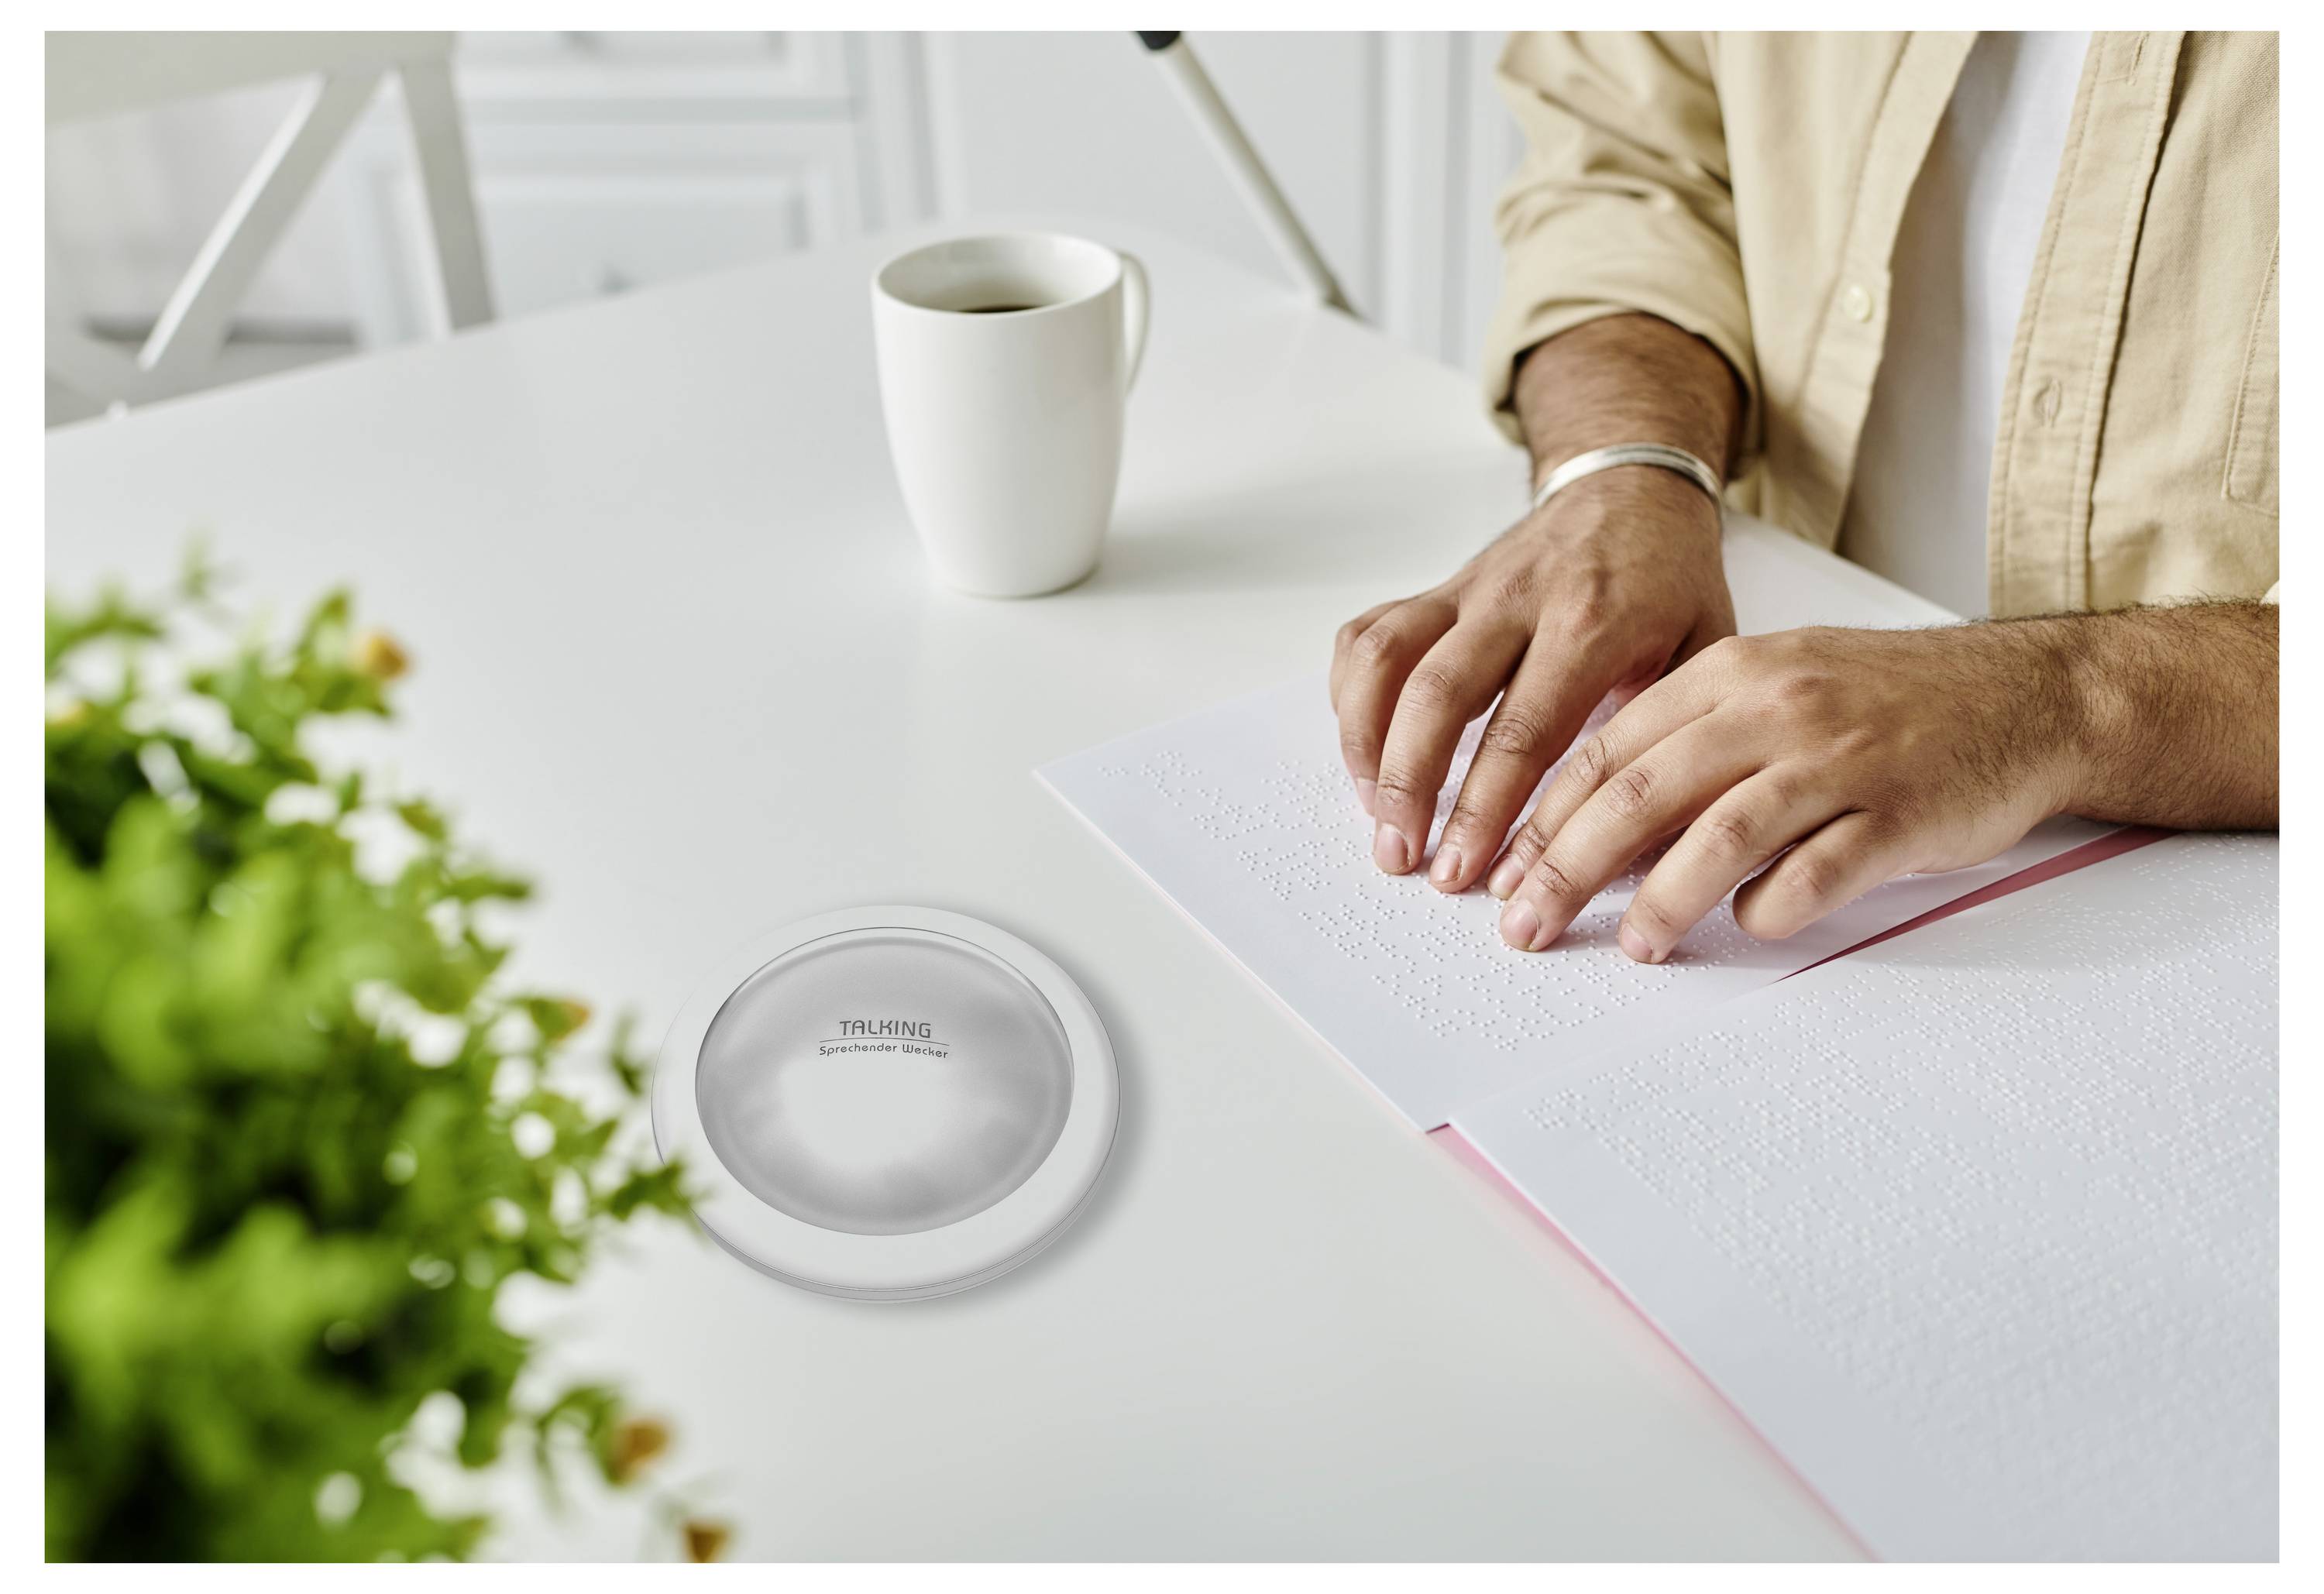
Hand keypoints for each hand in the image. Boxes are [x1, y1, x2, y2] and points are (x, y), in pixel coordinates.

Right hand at [1329, 466, 1733, 892]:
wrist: (1634, 486)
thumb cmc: (1671, 579)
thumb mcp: (1707, 649)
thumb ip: (1671, 736)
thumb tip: (1651, 848)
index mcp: (1593, 623)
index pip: (1524, 730)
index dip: (1487, 809)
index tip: (1469, 871)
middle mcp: (1519, 600)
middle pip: (1440, 697)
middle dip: (1411, 788)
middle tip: (1404, 859)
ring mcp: (1468, 591)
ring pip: (1387, 660)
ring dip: (1367, 745)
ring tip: (1376, 816)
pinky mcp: (1435, 589)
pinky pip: (1369, 636)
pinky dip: (1351, 695)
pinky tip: (1365, 751)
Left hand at [1488, 623, 2083, 959]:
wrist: (2028, 694)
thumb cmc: (1890, 703)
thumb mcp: (1779, 688)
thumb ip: (1692, 743)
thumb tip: (1598, 828)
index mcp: (1734, 672)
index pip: (1610, 749)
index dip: (1546, 816)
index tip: (1505, 872)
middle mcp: (1778, 707)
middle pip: (1643, 792)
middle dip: (1569, 865)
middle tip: (1527, 924)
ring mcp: (1842, 758)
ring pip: (1722, 833)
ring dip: (1663, 900)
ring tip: (1631, 946)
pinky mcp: (1902, 811)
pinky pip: (1820, 869)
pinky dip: (1774, 905)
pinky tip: (1750, 925)